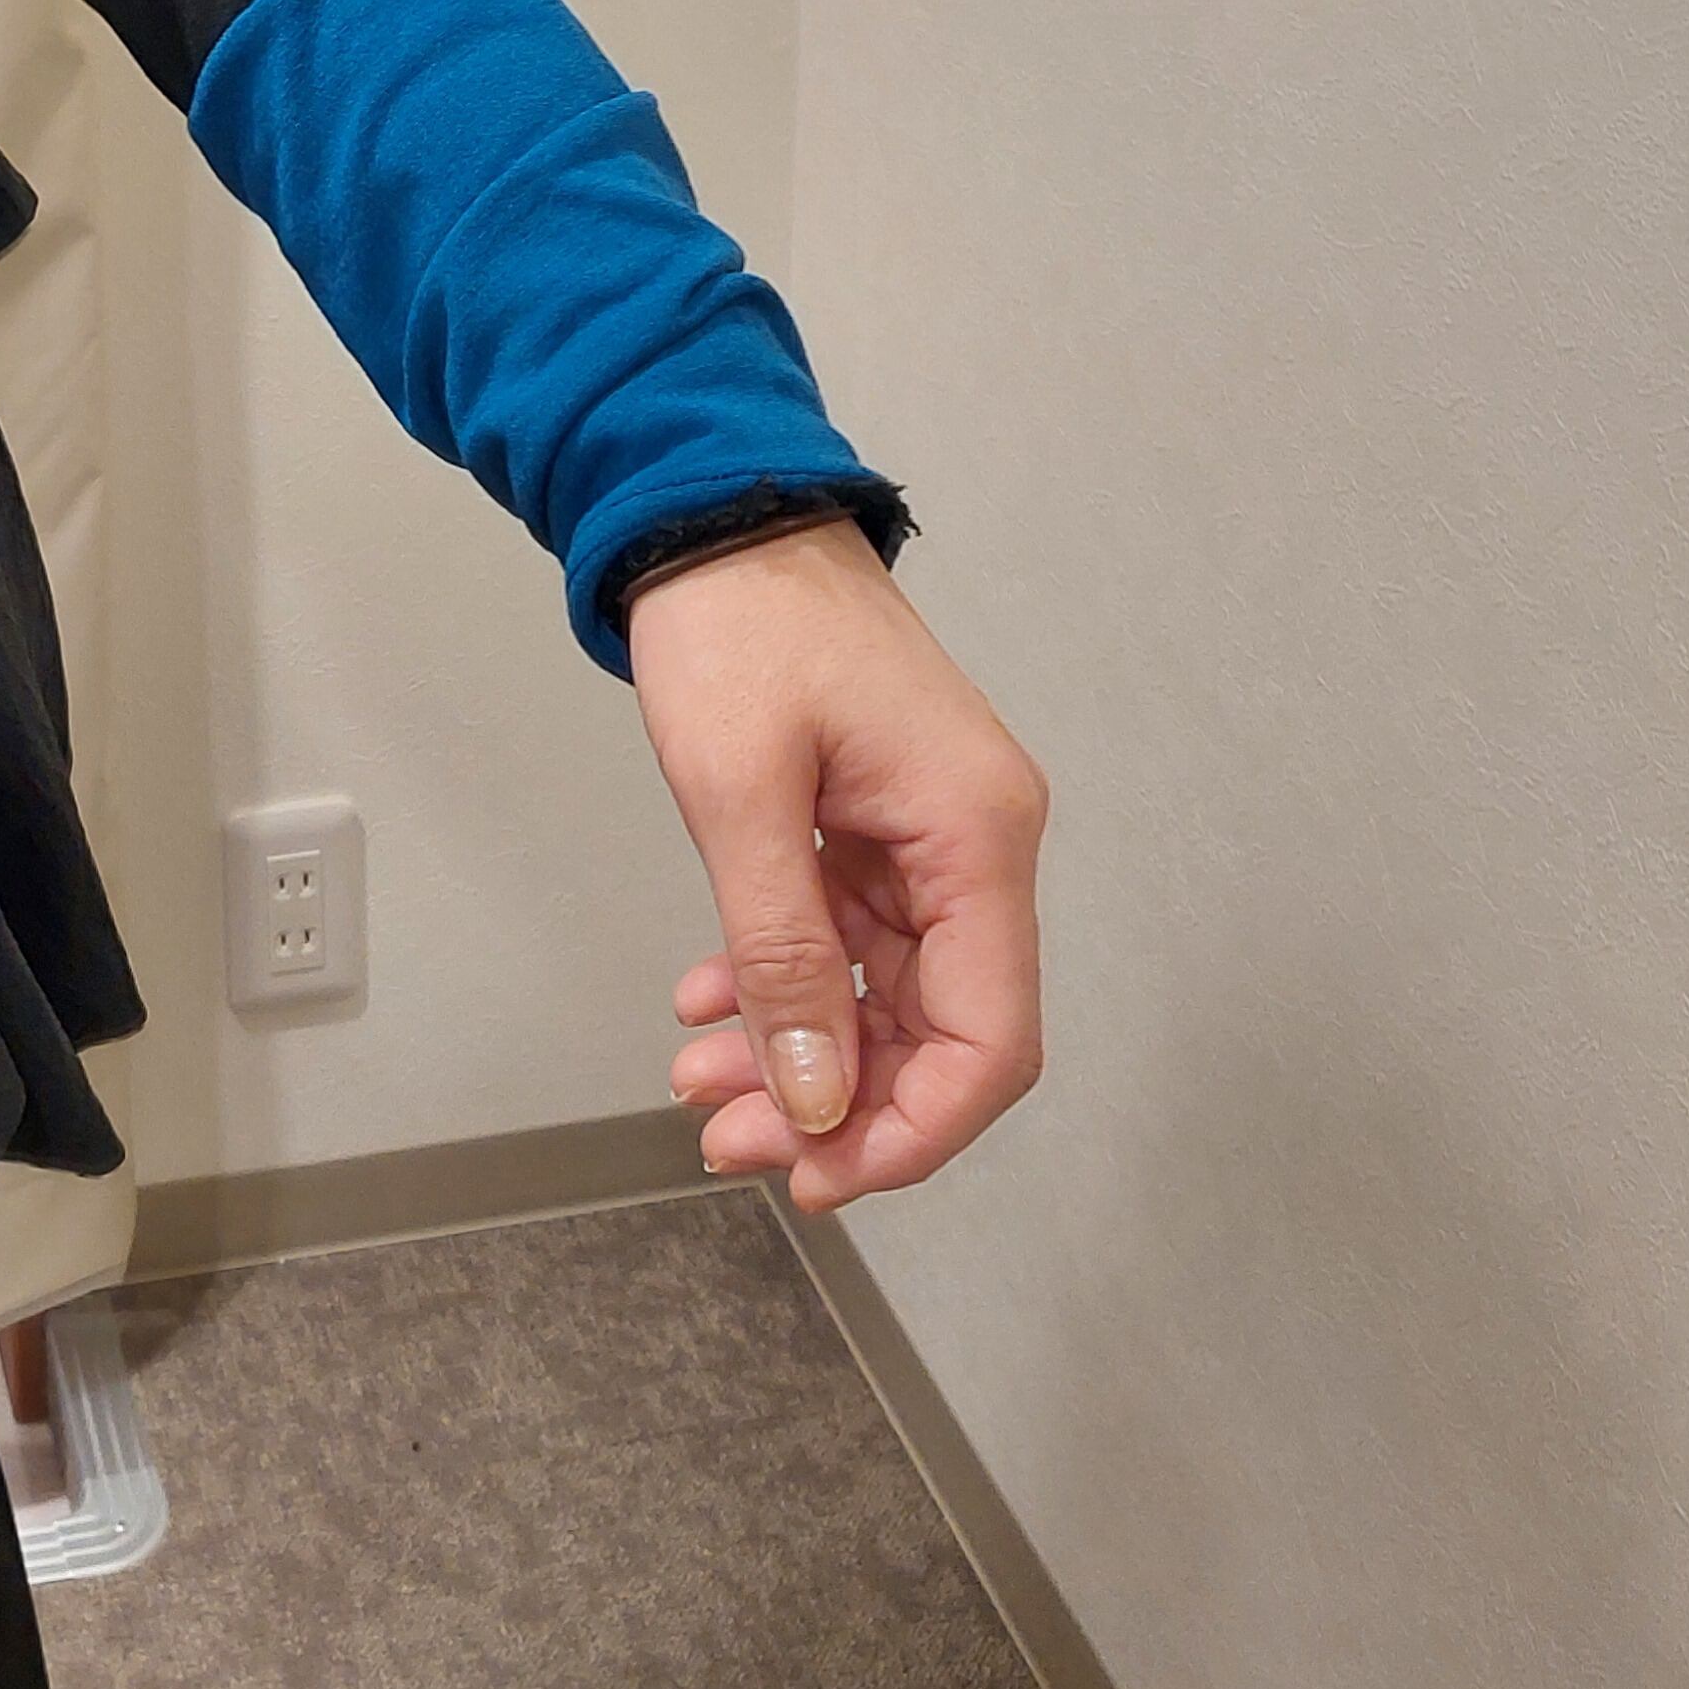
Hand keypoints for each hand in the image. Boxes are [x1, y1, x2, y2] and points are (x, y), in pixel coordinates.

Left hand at [635, 519, 1045, 1214]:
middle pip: (939, 1032)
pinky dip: (786, 985)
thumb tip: (816, 1097)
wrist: (711, 514)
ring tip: (696, 1080)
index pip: (993, 1039)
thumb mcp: (741, 794)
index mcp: (977, 833)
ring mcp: (929, 835)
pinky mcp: (878, 826)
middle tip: (722, 1137)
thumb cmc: (736, 624)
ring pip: (888, 998)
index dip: (914, 1130)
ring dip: (798, 1052)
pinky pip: (851, 943)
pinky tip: (709, 1004)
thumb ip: (782, 955)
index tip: (816, 1174)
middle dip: (835, 1102)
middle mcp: (976, 842)